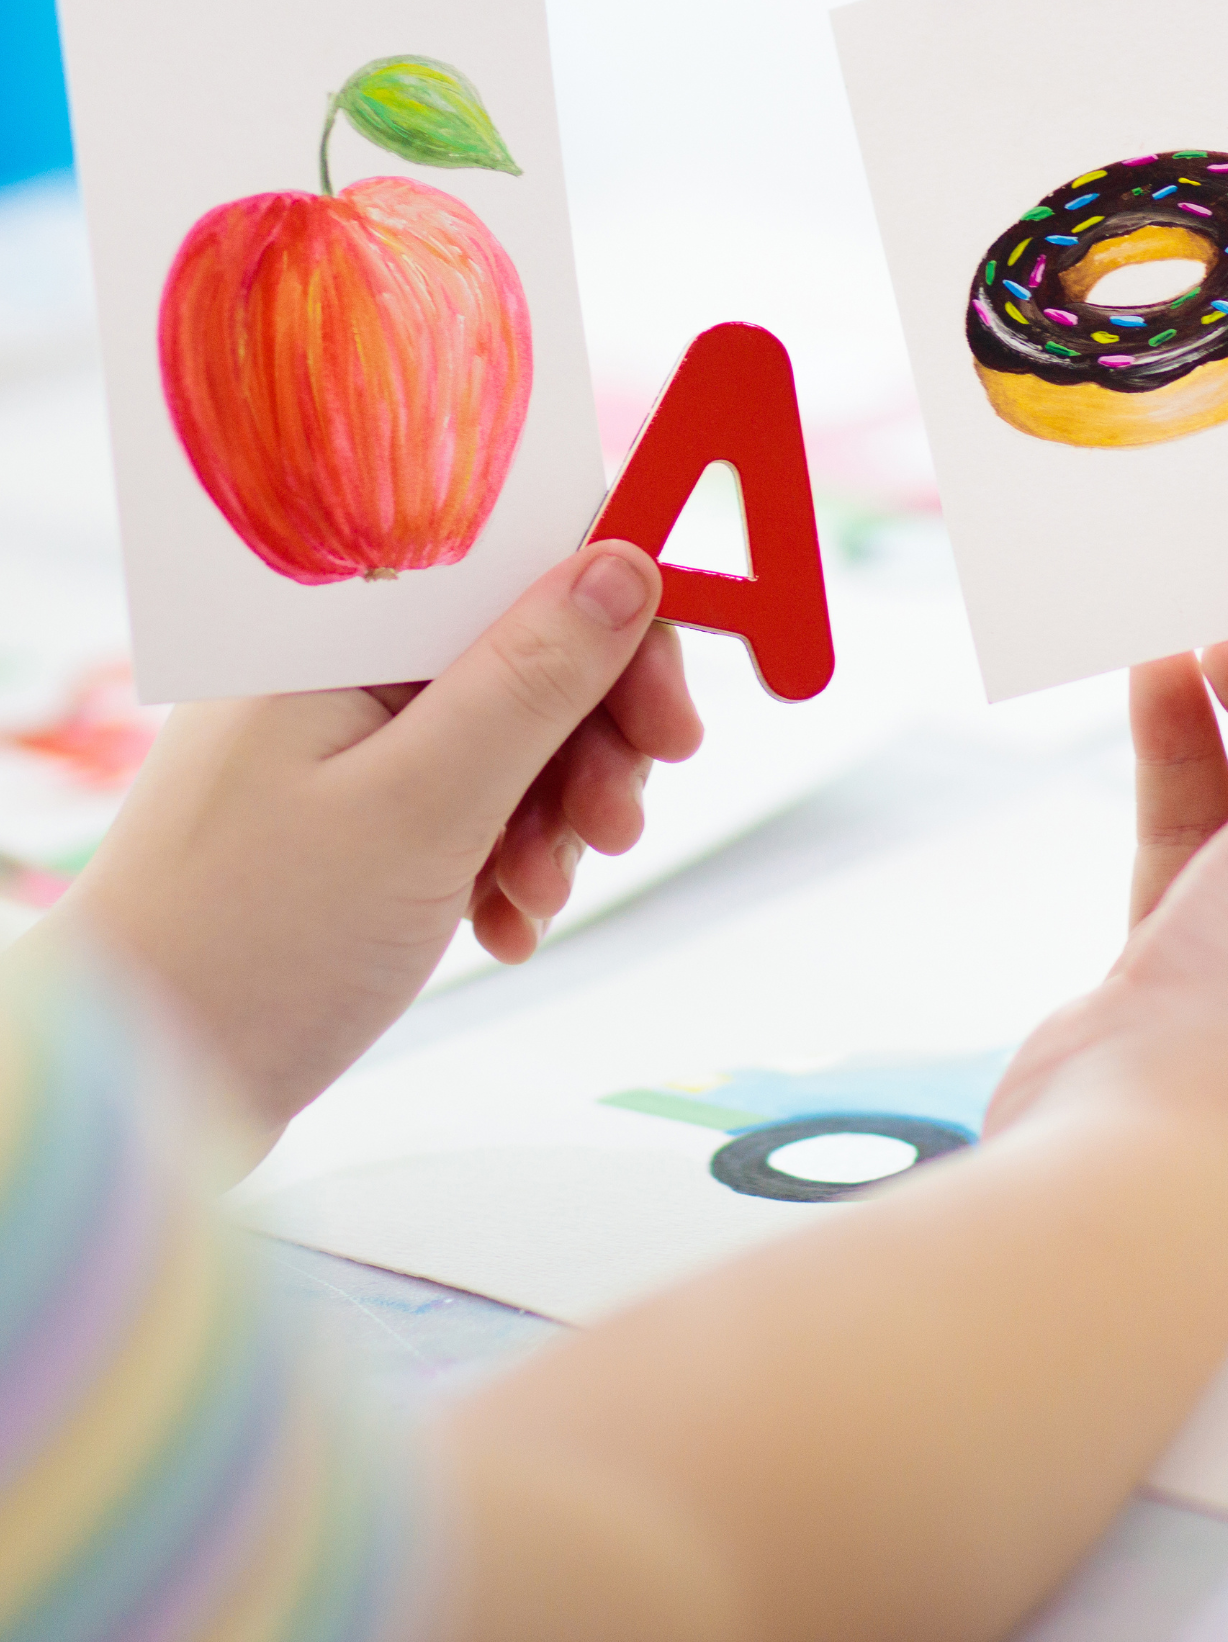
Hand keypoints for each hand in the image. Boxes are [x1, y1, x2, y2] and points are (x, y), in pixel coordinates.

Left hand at [47, 542, 700, 1142]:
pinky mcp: (352, 817)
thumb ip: (533, 678)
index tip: (669, 715)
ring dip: (555, 814)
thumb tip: (626, 566)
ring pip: (510, 734)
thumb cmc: (250, 943)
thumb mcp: (423, 804)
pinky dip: (507, 858)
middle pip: (525, 648)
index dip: (614, 620)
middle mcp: (339, 665)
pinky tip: (502, 922)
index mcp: (337, 627)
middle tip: (618, 823)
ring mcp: (343, 742)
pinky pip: (471, 804)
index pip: (512, 559)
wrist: (137, 1090)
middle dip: (594, 737)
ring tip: (538, 893)